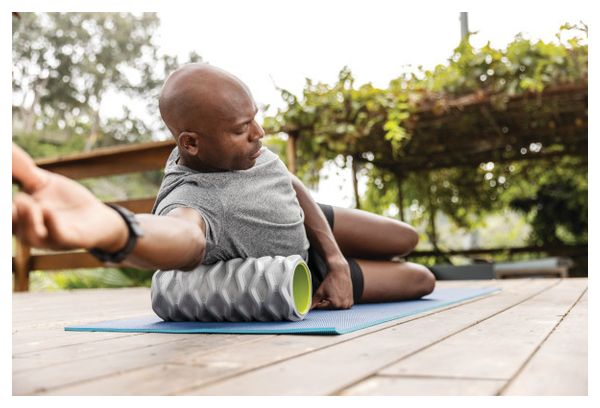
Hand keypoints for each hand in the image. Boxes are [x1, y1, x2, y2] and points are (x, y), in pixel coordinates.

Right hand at [12, 144, 127, 251]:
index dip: (5, 204)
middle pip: (10, 224)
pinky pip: (57, 236)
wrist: (98, 217)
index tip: (6, 189)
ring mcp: (49, 237)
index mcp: (18, 216)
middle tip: (12, 202)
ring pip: (30, 235)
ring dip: (26, 218)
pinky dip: (51, 224)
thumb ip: (22, 170)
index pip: (5, 210)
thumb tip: (6, 148)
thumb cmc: (66, 200)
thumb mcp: (42, 181)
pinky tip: (47, 210)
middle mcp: (28, 230)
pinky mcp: (70, 239)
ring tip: (26, 201)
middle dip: (8, 212)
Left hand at [311, 258, 353, 309]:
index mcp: (335, 304)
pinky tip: (338, 294)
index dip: (319, 302)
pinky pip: (343, 305)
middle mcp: (343, 305)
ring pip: (336, 307)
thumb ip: (314, 301)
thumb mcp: (320, 291)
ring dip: (333, 302)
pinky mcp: (351, 301)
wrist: (340, 272)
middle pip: (330, 308)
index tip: (320, 296)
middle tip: (328, 293)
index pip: (323, 307)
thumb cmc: (331, 281)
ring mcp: (348, 303)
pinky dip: (340, 301)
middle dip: (326, 302)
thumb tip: (308, 308)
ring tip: (333, 293)